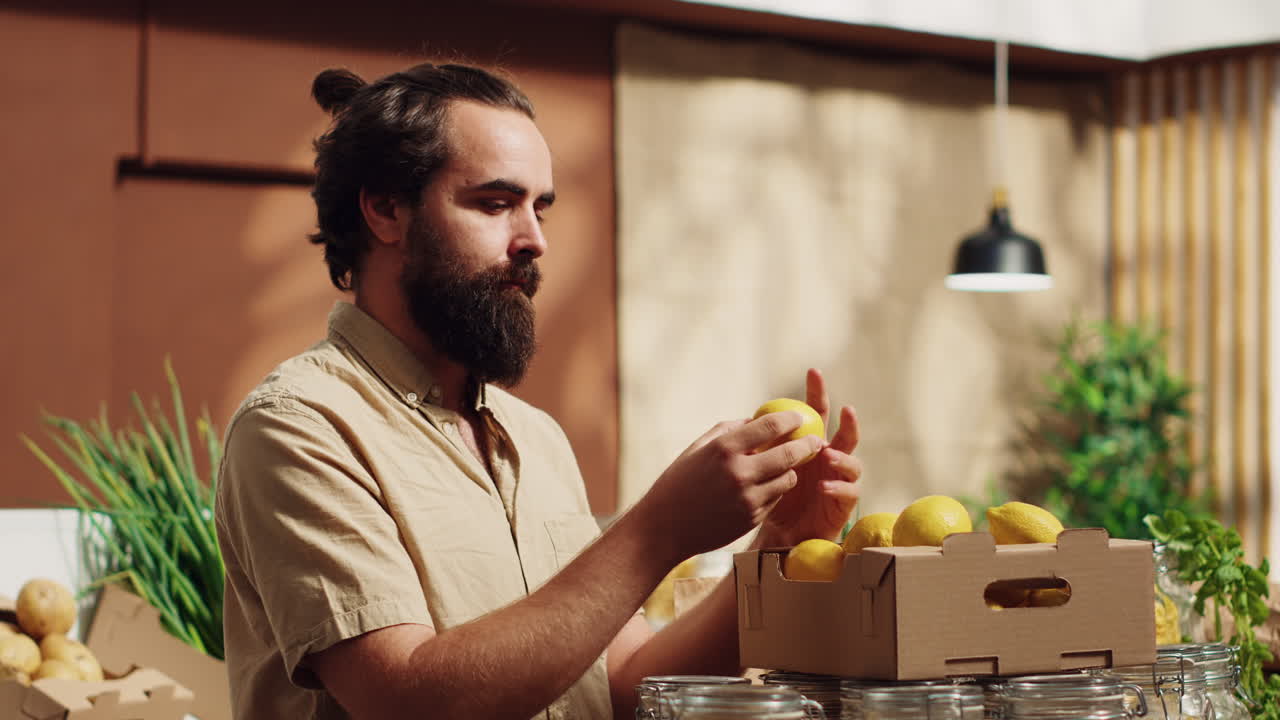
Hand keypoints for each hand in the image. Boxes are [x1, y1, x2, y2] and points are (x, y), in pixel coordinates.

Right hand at [637, 411, 824, 563]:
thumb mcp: (697, 449)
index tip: (800, 416)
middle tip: (816, 440)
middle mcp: (739, 472)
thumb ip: (728, 431)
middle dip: (807, 445)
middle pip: (788, 453)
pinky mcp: (752, 518)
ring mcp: (748, 498)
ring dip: (792, 470)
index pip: (770, 426)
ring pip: (787, 479)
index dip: (790, 419)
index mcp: (724, 448)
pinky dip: (776, 490)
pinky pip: (776, 499)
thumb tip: (756, 420)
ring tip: (790, 465)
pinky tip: (767, 487)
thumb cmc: (678, 483)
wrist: (664, 528)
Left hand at [759, 368, 862, 545]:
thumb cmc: (767, 497)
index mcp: (809, 445)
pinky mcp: (843, 506)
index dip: (816, 392)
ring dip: (841, 456)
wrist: (775, 535)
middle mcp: (830, 460)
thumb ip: (761, 445)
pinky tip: (823, 486)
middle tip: (846, 409)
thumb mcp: (761, 467)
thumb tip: (747, 419)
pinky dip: (837, 487)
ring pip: (852, 462)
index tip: (813, 371)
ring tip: (825, 454)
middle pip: (846, 435)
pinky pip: (849, 493)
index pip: (815, 414)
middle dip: (849, 420)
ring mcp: (839, 481)